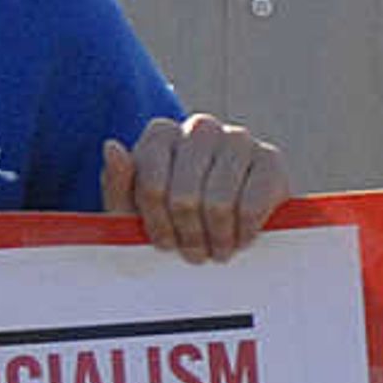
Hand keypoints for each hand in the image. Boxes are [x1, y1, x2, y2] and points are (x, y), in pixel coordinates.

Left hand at [102, 115, 288, 262]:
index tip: (163, 245)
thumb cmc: (168, 216)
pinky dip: (244, 232)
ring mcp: (238, 138)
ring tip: (215, 251)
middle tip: (193, 255)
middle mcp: (199, 126)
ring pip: (219, 203)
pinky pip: (253, 205)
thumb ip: (117, 181)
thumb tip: (112, 147)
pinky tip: (240, 240)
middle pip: (184, 197)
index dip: (158, 225)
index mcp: (160, 134)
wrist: (221, 225)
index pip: (152, 187)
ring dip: (216, 237)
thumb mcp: (131, 208)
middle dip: (188, 235)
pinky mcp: (271, 158)